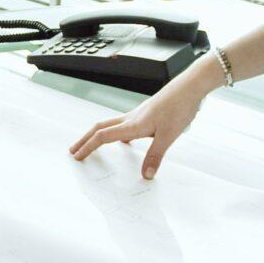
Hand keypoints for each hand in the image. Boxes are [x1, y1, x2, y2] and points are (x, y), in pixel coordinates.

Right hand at [68, 75, 206, 175]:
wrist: (190, 87)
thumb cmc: (180, 106)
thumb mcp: (169, 136)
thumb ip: (155, 156)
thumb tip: (146, 175)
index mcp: (133, 125)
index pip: (103, 137)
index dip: (88, 147)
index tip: (77, 156)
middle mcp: (131, 118)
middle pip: (99, 128)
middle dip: (85, 140)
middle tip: (73, 150)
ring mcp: (137, 114)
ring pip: (110, 125)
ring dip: (97, 135)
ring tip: (92, 145)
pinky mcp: (145, 113)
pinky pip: (124, 124)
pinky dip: (116, 132)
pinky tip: (125, 140)